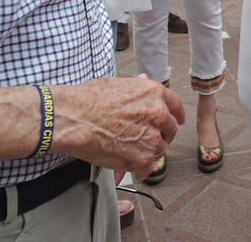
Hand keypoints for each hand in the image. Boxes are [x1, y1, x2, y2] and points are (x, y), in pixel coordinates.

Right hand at [52, 76, 184, 174]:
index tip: (174, 121)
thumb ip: (136, 86)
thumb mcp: (116, 83)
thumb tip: (144, 80)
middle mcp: (158, 114)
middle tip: (145, 139)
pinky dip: (139, 169)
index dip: (175, 116)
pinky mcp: (142, 158)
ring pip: (160, 150)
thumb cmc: (88, 100)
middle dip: (161, 135)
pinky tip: (127, 165)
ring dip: (148, 152)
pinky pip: (147, 168)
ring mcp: (151, 138)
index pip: (176, 107)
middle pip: (170, 130)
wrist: (74, 118)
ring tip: (129, 151)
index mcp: (153, 93)